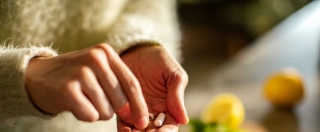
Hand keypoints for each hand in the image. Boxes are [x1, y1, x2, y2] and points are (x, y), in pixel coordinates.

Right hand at [25, 44, 148, 127]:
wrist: (36, 76)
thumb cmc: (74, 76)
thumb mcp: (97, 70)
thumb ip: (118, 84)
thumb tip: (137, 113)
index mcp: (105, 52)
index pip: (132, 83)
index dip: (139, 105)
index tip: (143, 121)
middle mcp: (95, 59)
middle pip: (120, 100)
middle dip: (111, 108)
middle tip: (93, 99)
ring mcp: (81, 73)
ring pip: (106, 111)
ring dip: (96, 111)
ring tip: (82, 98)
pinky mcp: (68, 90)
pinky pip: (90, 116)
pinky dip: (84, 115)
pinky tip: (74, 104)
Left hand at [117, 45, 188, 130]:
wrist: (137, 50)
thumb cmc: (159, 60)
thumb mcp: (174, 74)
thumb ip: (177, 95)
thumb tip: (184, 120)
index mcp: (169, 107)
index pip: (169, 126)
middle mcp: (153, 113)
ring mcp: (137, 111)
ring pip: (138, 130)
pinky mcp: (122, 107)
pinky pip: (123, 122)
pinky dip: (124, 129)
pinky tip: (125, 130)